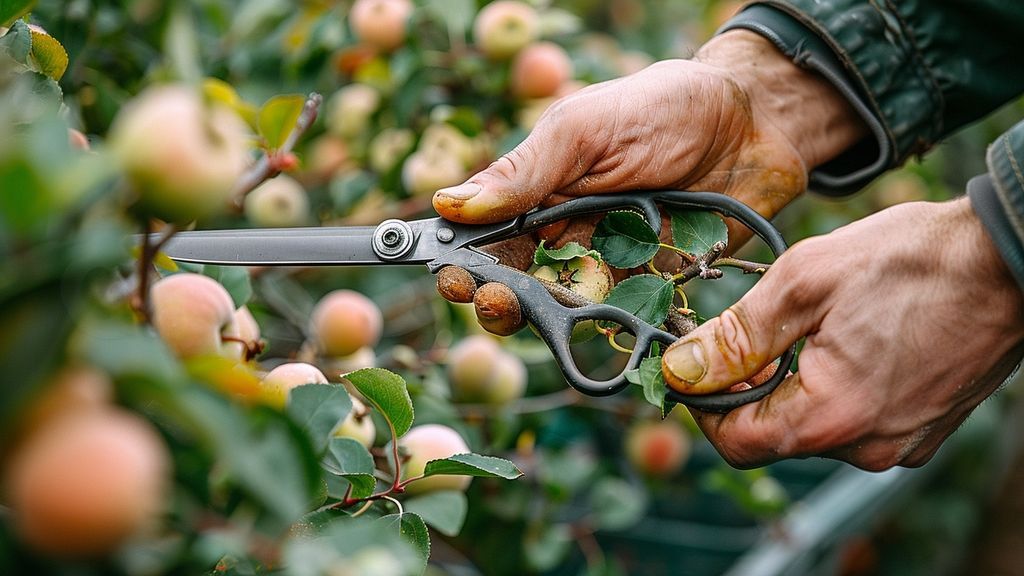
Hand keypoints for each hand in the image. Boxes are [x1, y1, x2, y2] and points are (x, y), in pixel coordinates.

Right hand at [433, 31, 864, 331]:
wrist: (755, 122)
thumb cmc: (663, 108)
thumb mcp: (585, 130)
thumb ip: (524, 172)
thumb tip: (448, 204)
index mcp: (540, 194)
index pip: (487, 239)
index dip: (464, 262)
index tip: (451, 276)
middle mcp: (568, 235)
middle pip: (518, 285)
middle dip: (499, 300)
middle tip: (494, 299)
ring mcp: (611, 265)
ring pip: (565, 310)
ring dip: (547, 320)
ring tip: (541, 311)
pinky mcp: (655, 288)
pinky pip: (626, 321)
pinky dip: (613, 334)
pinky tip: (607, 335)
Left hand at [662, 197, 1023, 470]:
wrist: (1010, 255)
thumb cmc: (912, 260)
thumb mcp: (804, 282)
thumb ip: (736, 336)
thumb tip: (680, 369)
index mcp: (834, 417)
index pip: (737, 443)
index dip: (703, 403)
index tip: (694, 361)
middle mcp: (869, 446)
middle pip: (774, 436)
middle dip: (746, 388)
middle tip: (745, 334)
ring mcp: (902, 441)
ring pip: (813, 427)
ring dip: (789, 385)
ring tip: (801, 328)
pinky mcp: (923, 427)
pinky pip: (854, 420)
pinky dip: (830, 388)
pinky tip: (842, 341)